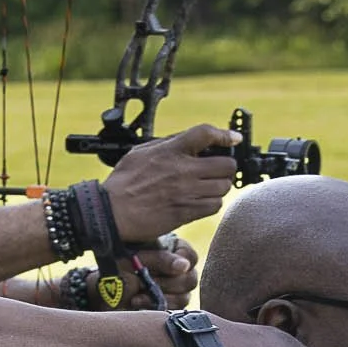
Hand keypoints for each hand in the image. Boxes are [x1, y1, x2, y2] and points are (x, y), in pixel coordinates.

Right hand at [103, 123, 237, 242]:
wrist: (114, 212)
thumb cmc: (123, 182)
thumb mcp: (141, 152)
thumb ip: (166, 144)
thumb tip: (186, 140)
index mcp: (171, 151)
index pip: (205, 134)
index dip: (224, 135)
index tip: (233, 138)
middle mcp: (183, 170)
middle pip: (226, 164)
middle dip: (225, 166)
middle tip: (218, 168)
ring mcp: (187, 193)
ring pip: (223, 187)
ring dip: (220, 186)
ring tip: (209, 185)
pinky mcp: (188, 212)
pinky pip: (215, 206)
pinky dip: (212, 203)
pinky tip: (202, 200)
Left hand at [107, 235, 195, 310]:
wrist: (99, 291)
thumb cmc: (115, 267)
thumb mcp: (134, 259)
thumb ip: (159, 259)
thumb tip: (184, 266)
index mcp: (171, 248)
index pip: (190, 256)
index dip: (181, 264)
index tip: (163, 268)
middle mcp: (177, 269)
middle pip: (191, 279)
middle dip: (168, 283)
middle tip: (147, 281)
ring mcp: (175, 289)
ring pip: (185, 296)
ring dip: (161, 296)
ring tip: (138, 293)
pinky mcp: (169, 305)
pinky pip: (176, 310)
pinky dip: (157, 306)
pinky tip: (138, 302)